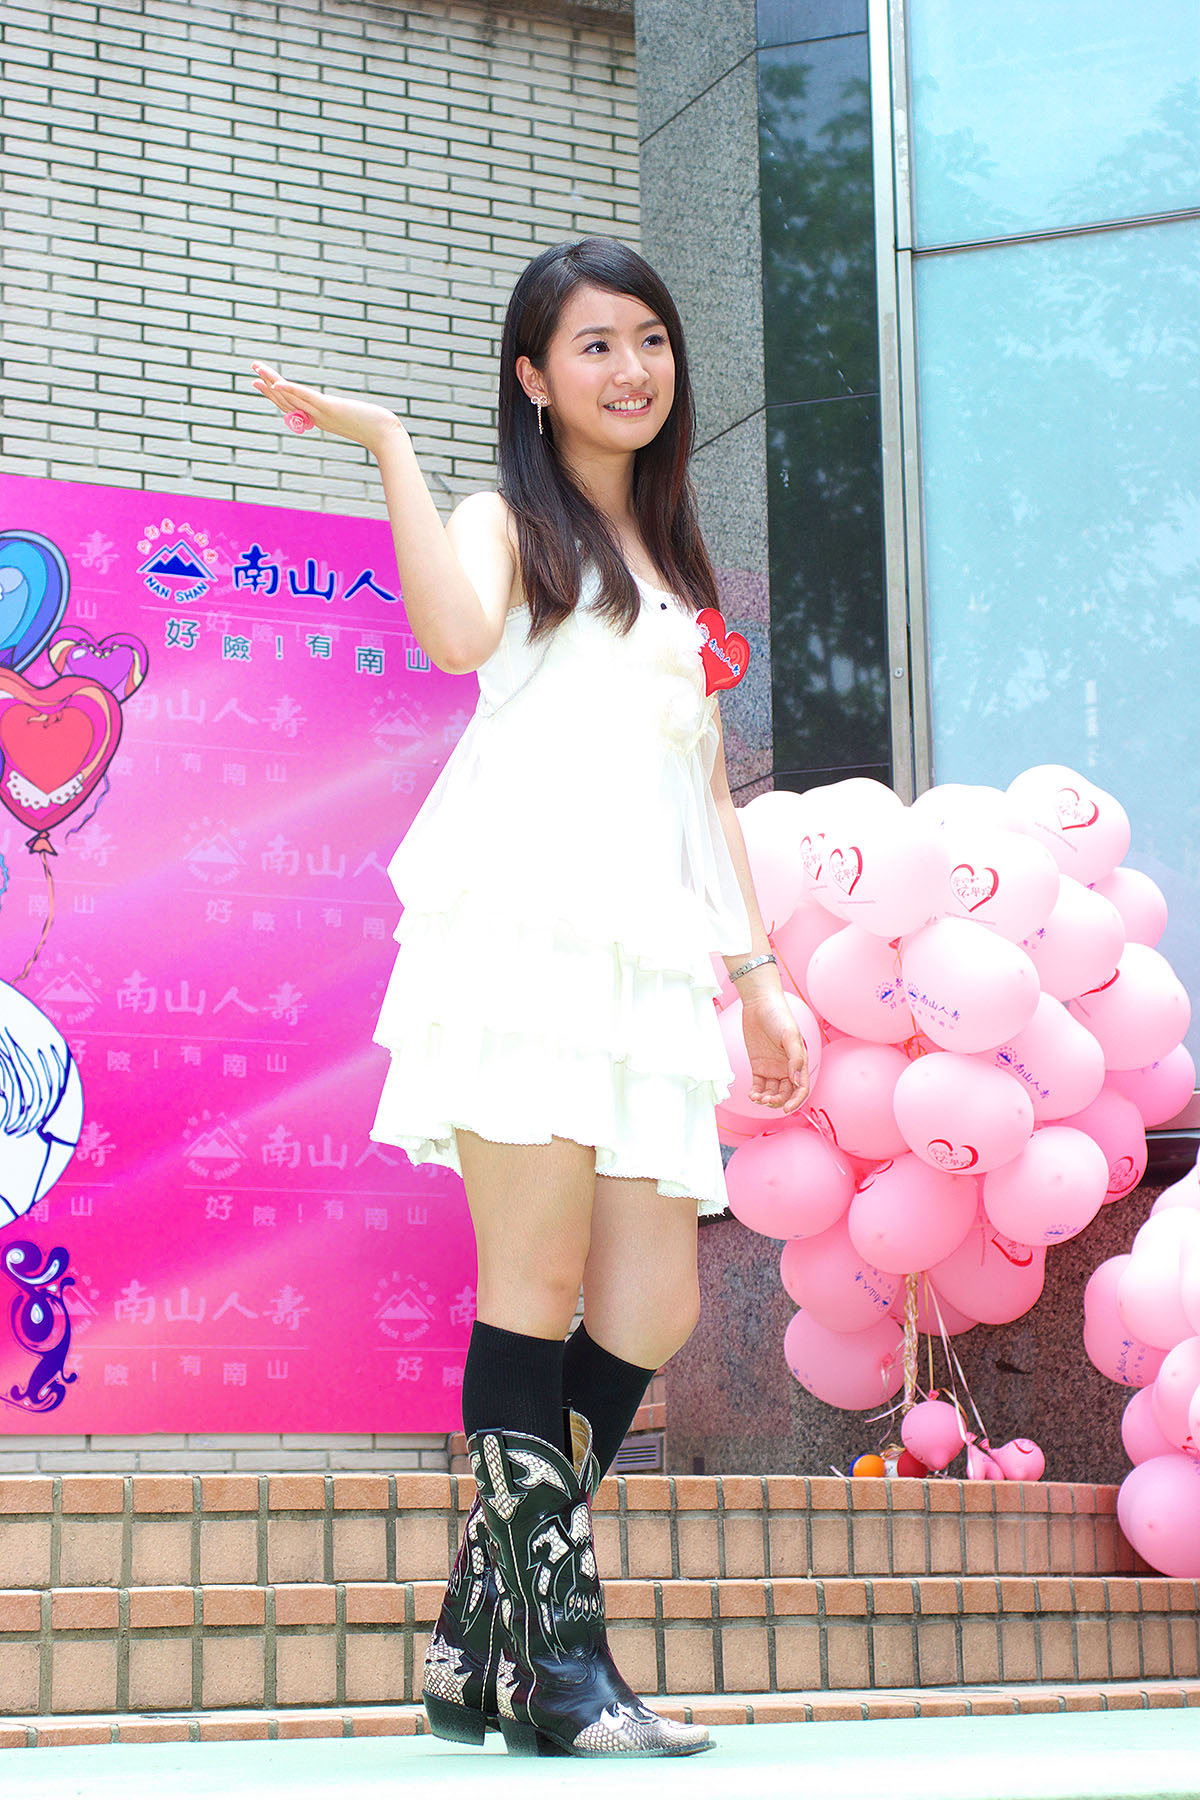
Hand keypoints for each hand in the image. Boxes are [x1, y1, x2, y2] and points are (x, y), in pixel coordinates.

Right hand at [250, 360, 405, 457]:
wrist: (385, 436)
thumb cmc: (375, 428)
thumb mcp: (355, 417)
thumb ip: (346, 413)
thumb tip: (347, 409)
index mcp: (319, 418)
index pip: (291, 406)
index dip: (274, 395)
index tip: (259, 384)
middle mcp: (316, 417)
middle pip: (286, 401)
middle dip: (267, 387)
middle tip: (251, 374)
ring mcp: (321, 413)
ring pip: (291, 397)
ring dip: (272, 383)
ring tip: (257, 369)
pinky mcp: (330, 408)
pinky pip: (306, 398)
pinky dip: (291, 390)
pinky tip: (278, 382)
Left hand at [741, 992, 809, 1112]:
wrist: (759, 1004)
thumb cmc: (779, 1015)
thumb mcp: (790, 1035)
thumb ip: (795, 1058)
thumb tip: (796, 1081)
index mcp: (799, 1061)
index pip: (801, 1088)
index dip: (796, 1101)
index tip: (786, 1109)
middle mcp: (787, 1067)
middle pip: (785, 1093)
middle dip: (778, 1101)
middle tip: (767, 1100)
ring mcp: (772, 1068)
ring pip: (772, 1092)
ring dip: (766, 1099)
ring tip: (757, 1098)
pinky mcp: (758, 1066)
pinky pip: (759, 1085)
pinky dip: (756, 1093)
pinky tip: (752, 1095)